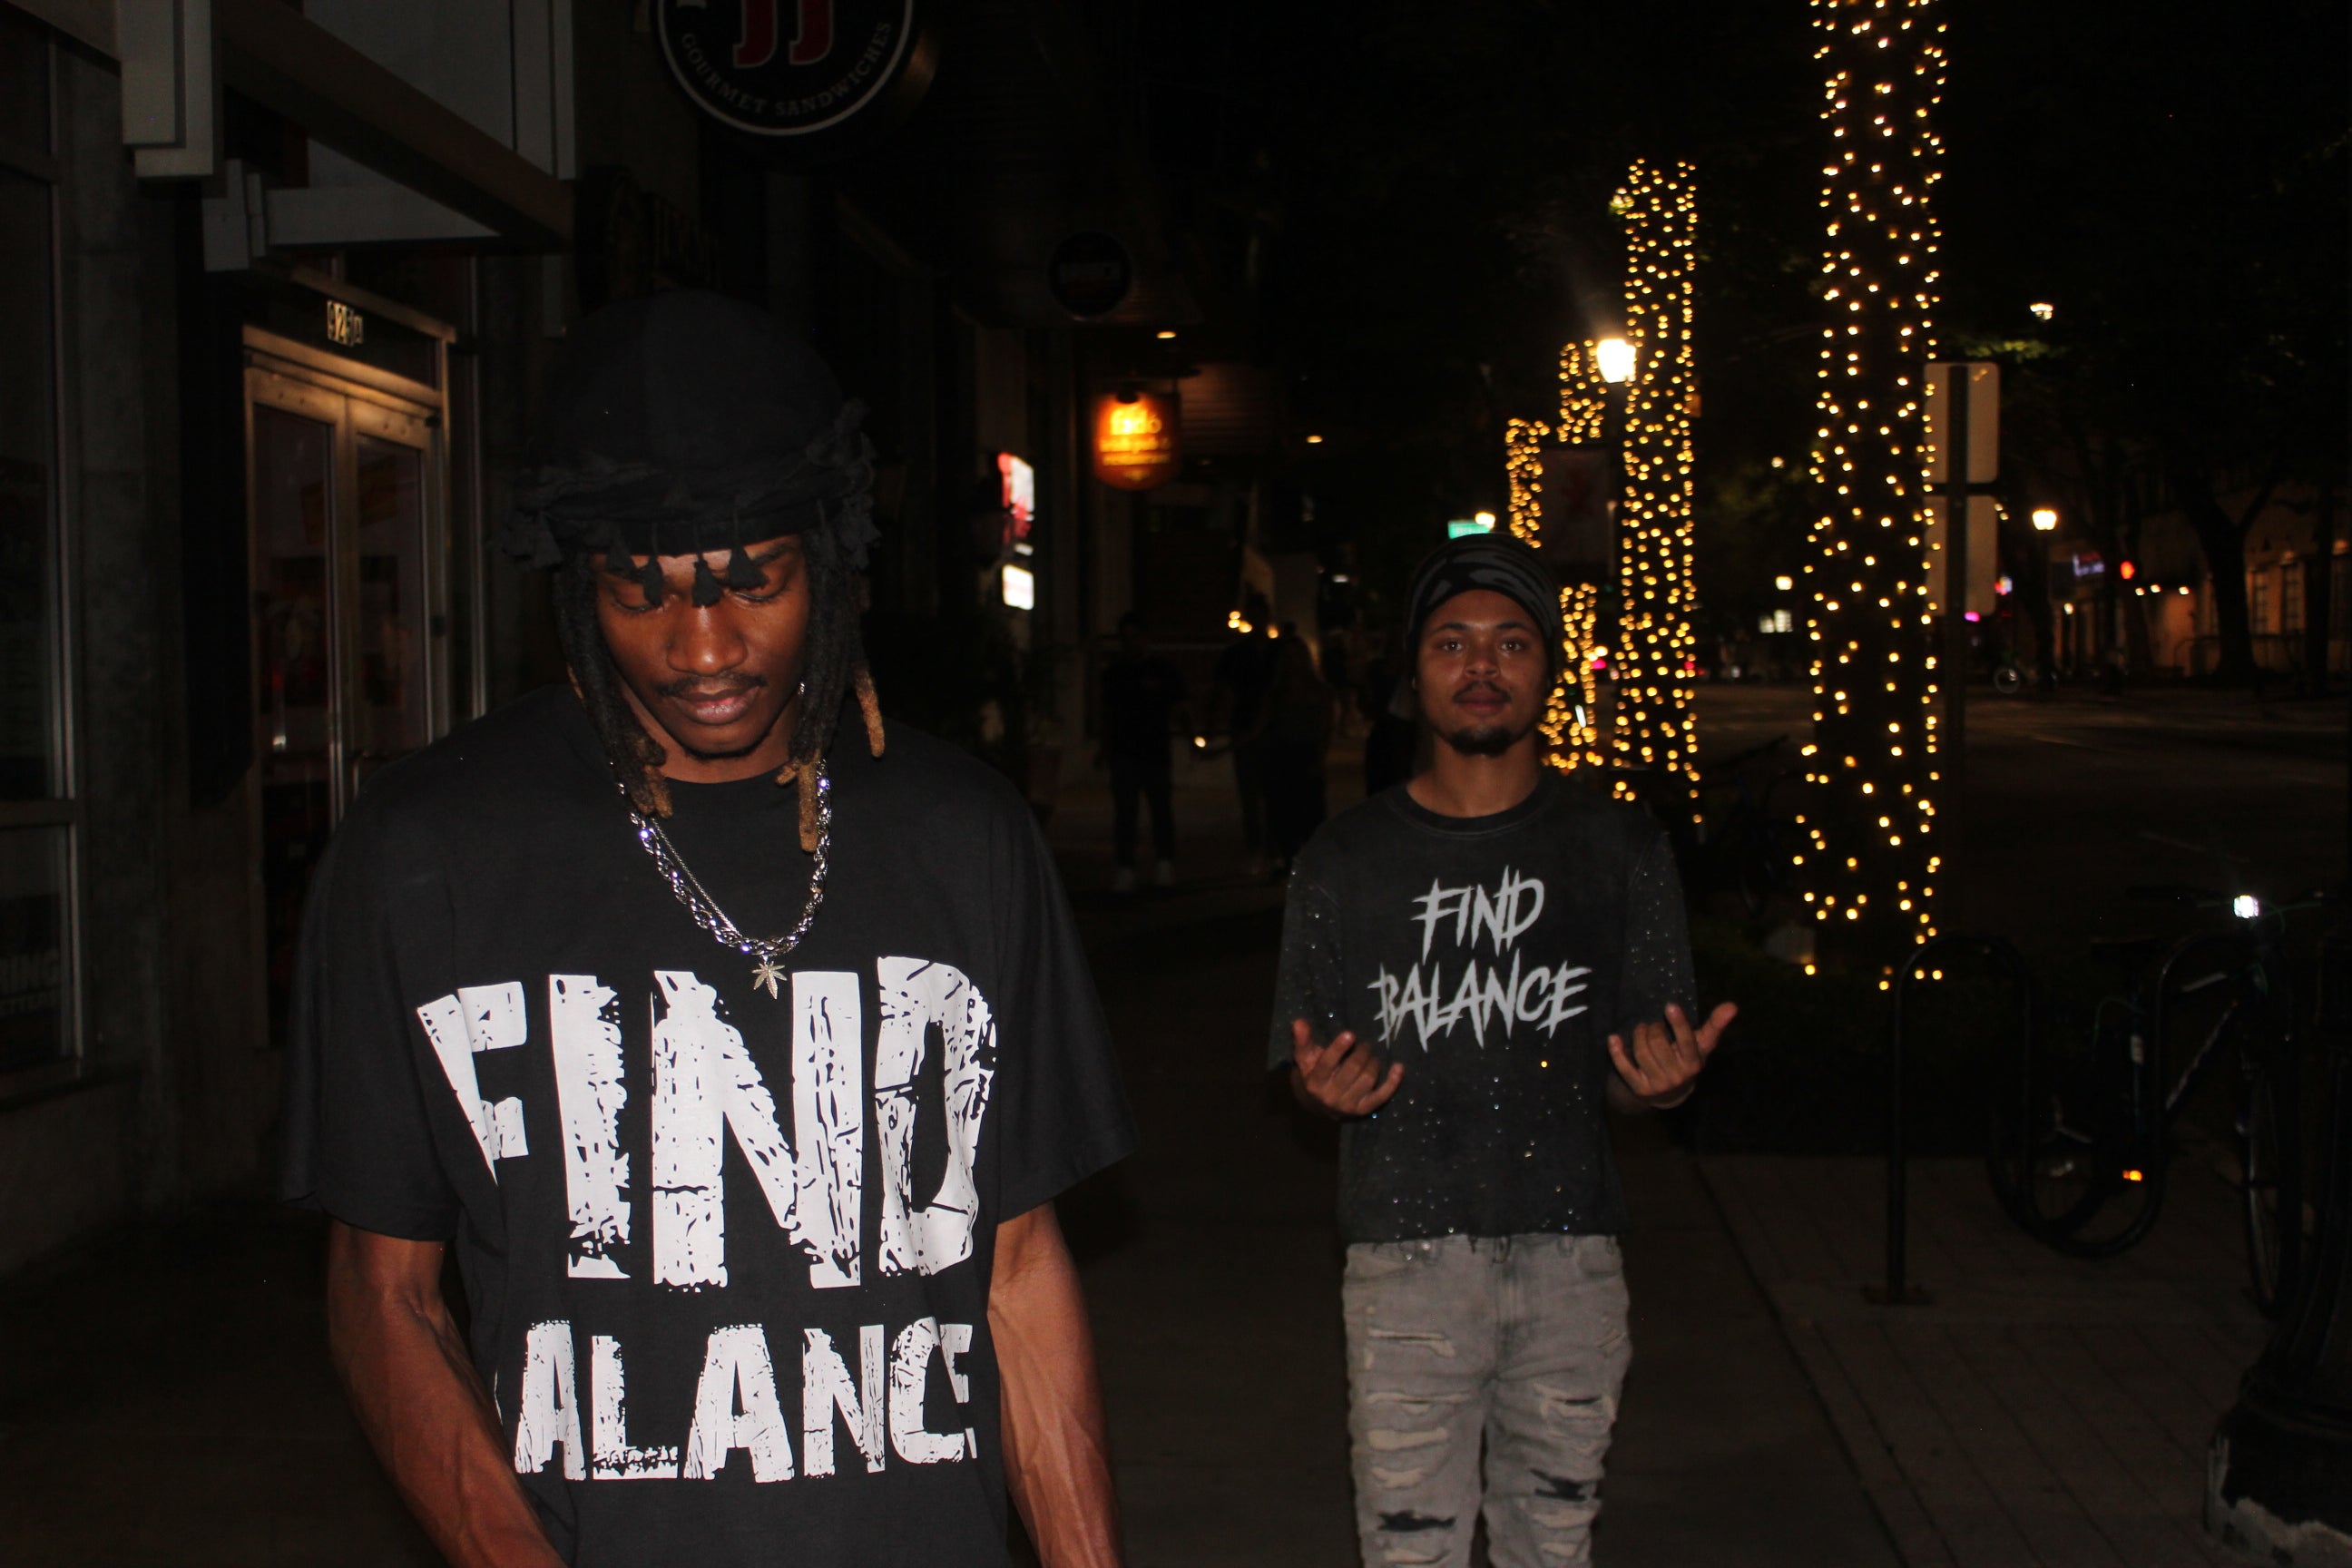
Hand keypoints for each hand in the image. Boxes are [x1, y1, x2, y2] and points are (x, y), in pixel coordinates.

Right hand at [1290, 1018, 1402, 1117]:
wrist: (1319, 1104)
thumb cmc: (1314, 1073)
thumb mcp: (1305, 1058)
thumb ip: (1303, 1040)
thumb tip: (1299, 1022)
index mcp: (1315, 1082)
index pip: (1327, 1064)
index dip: (1338, 1049)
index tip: (1350, 1034)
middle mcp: (1331, 1096)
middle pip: (1352, 1070)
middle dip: (1361, 1053)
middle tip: (1365, 1044)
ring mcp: (1349, 1105)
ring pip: (1368, 1080)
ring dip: (1373, 1063)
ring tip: (1371, 1054)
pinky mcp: (1364, 1109)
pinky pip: (1381, 1096)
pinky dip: (1392, 1082)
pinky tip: (1398, 1067)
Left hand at [1608, 1001, 1735, 1109]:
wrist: (1670, 1093)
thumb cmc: (1686, 1059)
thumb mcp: (1702, 1045)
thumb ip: (1715, 1025)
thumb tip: (1732, 1006)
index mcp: (1693, 1062)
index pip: (1687, 1042)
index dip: (1679, 1024)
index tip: (1670, 1006)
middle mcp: (1677, 1075)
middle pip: (1659, 1044)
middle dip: (1653, 1028)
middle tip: (1652, 1024)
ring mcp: (1657, 1084)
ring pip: (1642, 1053)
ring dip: (1638, 1035)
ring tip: (1641, 1029)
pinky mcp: (1639, 1088)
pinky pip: (1624, 1068)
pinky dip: (1617, 1052)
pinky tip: (1613, 1039)